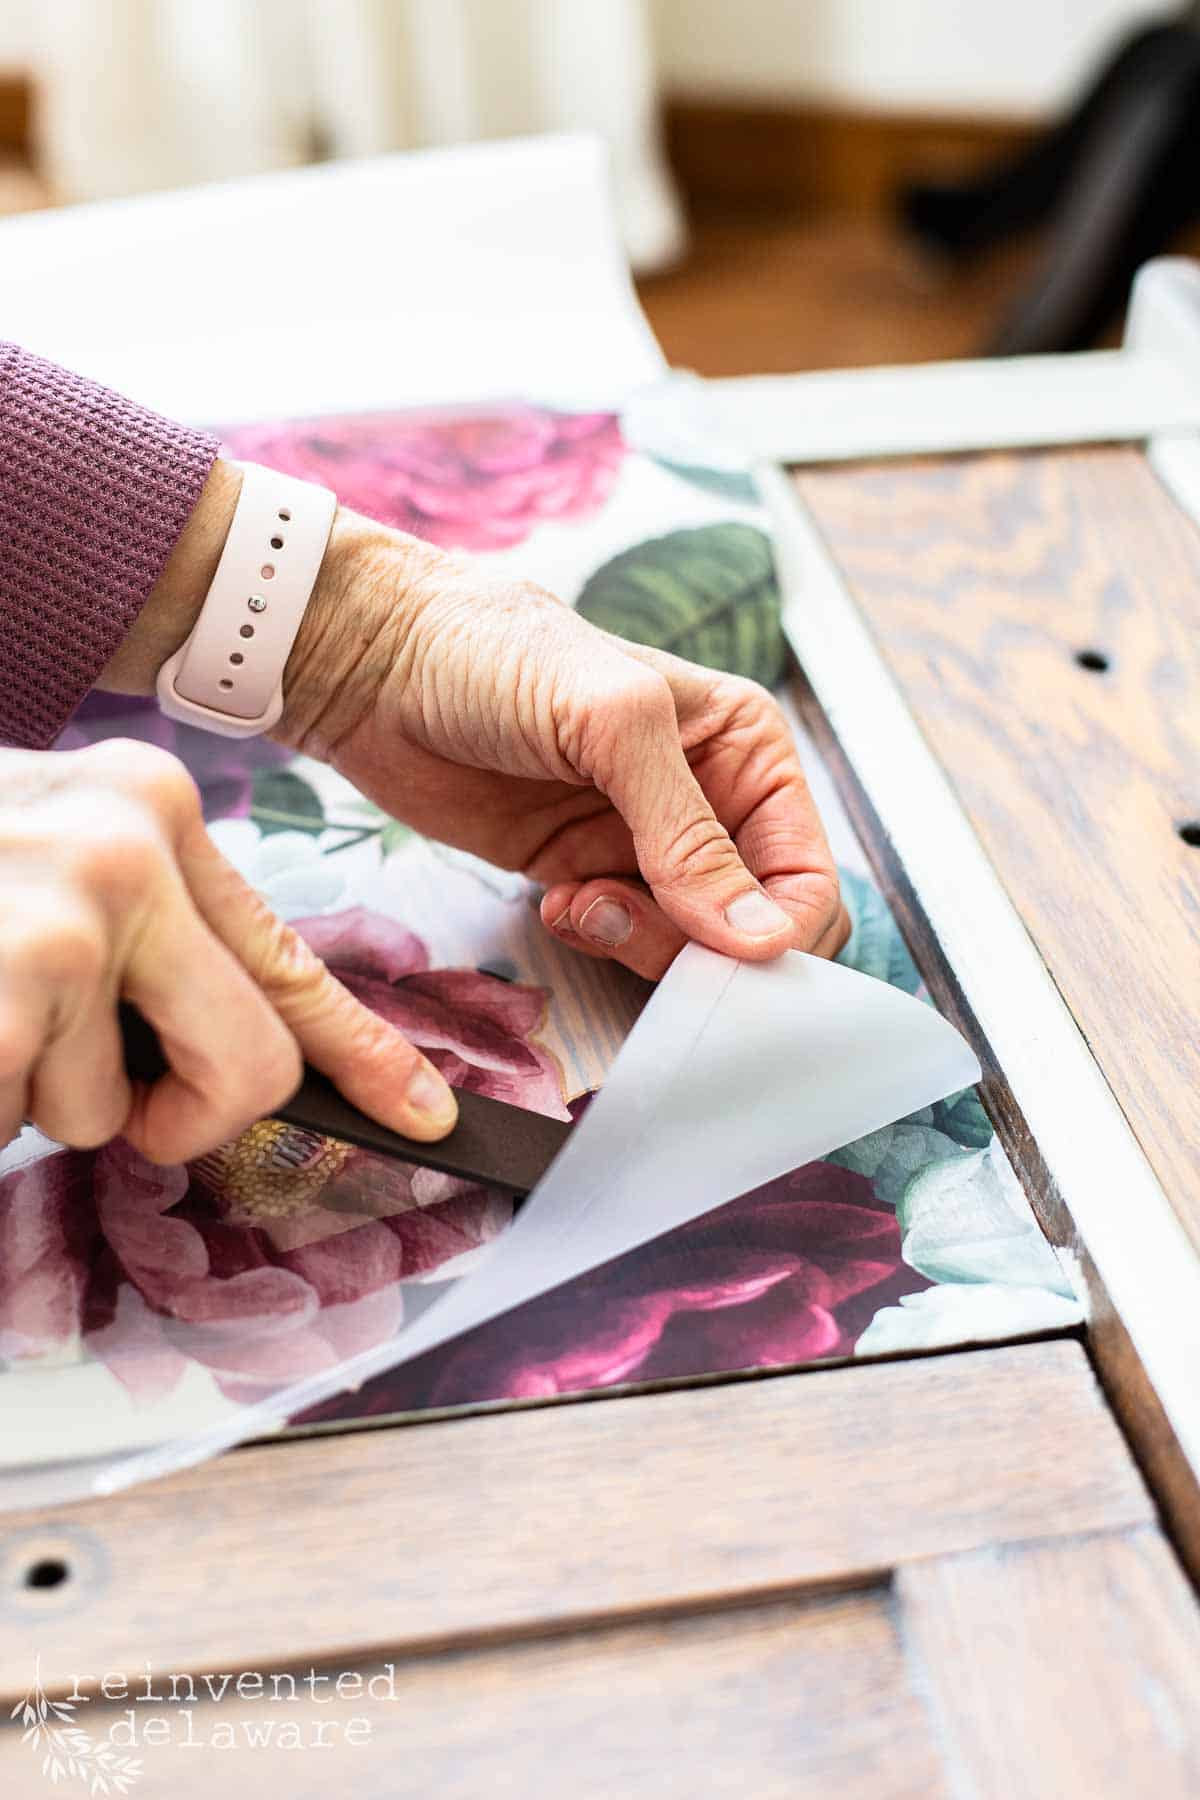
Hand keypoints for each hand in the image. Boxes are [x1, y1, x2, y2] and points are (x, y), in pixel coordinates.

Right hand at [0, 740, 457, 1159]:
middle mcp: (132, 850)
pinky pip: (20, 1124)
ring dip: (34, 1096)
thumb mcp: (54, 848)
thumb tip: (230, 1040)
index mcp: (156, 806)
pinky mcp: (9, 986)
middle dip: (177, 1118)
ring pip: (107, 1114)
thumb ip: (152, 924)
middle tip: (106, 1099)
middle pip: (253, 1068)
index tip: (424, 1113)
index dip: (365, 1053)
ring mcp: (69, 921)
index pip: (290, 959)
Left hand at [277, 511, 848, 980]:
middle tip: (632, 919)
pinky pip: (626, 944)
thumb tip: (756, 937)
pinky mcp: (583, 876)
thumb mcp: (613, 724)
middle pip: (756, 924)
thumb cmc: (496, 656)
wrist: (376, 670)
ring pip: (691, 947)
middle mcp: (707, 801)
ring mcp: (642, 845)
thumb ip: (688, 833)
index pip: (806, 873)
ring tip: (583, 902)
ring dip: (644, 944)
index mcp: (743, 749)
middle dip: (707, 946)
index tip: (726, 949)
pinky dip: (600, 941)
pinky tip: (559, 902)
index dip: (780, 927)